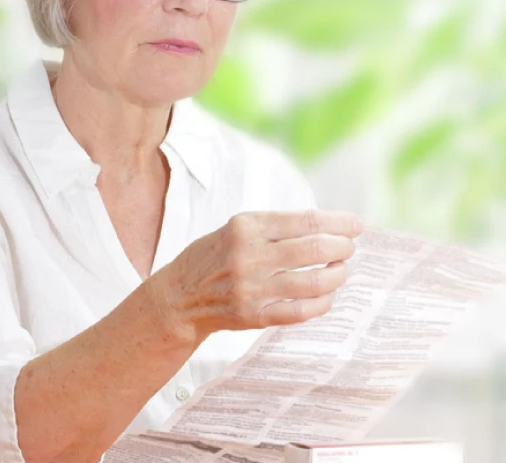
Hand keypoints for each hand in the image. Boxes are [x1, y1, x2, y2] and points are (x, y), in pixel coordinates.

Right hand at [153, 210, 362, 343]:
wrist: (180, 295)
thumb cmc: (213, 255)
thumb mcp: (237, 227)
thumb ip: (276, 226)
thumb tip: (326, 227)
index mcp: (246, 226)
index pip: (305, 221)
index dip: (338, 223)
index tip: (356, 225)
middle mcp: (249, 255)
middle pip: (313, 249)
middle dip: (342, 247)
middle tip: (349, 247)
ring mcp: (252, 288)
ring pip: (313, 282)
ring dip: (337, 274)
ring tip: (341, 269)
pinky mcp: (254, 316)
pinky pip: (301, 311)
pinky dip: (323, 302)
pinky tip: (328, 294)